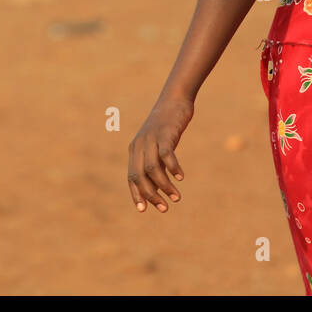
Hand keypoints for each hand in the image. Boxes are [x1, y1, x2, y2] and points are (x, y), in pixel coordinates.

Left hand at [127, 96, 191, 212]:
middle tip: (164, 208)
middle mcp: (139, 145)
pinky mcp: (165, 133)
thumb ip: (156, 164)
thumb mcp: (158, 147)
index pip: (131, 178)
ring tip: (176, 197)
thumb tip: (159, 187)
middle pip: (139, 176)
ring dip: (164, 186)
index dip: (136, 195)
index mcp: (135, 150)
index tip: (144, 210)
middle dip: (151, 195)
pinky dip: (173, 167)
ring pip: (152, 169)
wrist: (174, 101)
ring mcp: (151, 139)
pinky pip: (166, 154)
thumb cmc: (167, 128)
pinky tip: (181, 177)